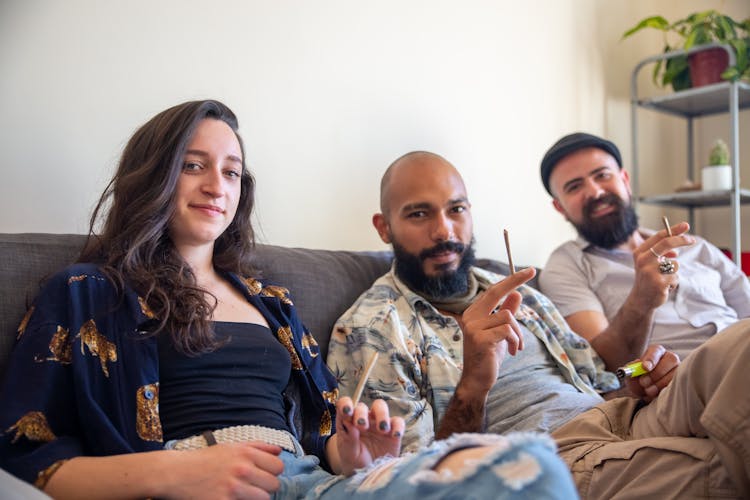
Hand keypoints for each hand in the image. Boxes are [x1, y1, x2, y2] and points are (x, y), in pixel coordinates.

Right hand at [169, 442, 283, 498]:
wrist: (178, 473)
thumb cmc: (205, 459)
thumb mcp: (232, 446)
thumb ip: (258, 447)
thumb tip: (278, 451)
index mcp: (246, 453)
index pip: (278, 466)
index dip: (273, 472)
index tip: (264, 474)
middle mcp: (242, 469)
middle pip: (274, 484)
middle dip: (266, 486)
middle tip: (254, 486)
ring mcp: (233, 488)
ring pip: (264, 498)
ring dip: (256, 497)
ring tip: (244, 493)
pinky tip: (232, 498)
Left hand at [334, 397, 403, 475]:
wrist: (368, 473)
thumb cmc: (354, 460)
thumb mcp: (348, 452)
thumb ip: (348, 437)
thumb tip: (349, 421)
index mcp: (348, 420)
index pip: (345, 404)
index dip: (345, 404)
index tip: (346, 411)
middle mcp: (363, 418)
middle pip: (363, 406)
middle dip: (362, 414)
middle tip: (362, 426)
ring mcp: (378, 423)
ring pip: (381, 407)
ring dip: (381, 415)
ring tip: (382, 429)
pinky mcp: (392, 431)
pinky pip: (398, 422)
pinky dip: (398, 427)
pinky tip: (395, 435)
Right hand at [457, 267, 534, 394]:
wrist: (478, 380)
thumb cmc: (489, 356)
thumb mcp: (501, 332)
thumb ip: (506, 312)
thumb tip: (517, 294)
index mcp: (474, 312)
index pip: (494, 291)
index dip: (511, 280)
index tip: (529, 270)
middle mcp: (471, 316)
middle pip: (497, 292)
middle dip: (516, 281)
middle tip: (532, 270)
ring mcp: (473, 326)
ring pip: (508, 317)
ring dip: (518, 333)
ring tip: (516, 346)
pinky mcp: (480, 338)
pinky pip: (507, 331)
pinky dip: (515, 341)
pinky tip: (512, 352)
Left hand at [624, 344, 679, 402]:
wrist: (644, 391)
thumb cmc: (638, 378)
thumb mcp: (632, 373)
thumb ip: (631, 369)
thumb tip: (632, 368)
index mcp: (657, 352)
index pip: (656, 350)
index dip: (651, 359)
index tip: (645, 368)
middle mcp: (670, 359)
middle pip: (670, 360)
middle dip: (655, 374)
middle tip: (643, 382)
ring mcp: (679, 370)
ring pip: (674, 375)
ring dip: (659, 385)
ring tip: (647, 391)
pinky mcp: (682, 383)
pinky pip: (677, 387)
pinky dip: (663, 392)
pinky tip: (653, 396)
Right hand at [631, 222, 693, 310]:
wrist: (641, 299)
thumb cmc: (648, 278)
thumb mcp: (650, 263)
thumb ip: (661, 254)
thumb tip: (676, 250)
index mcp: (640, 252)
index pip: (659, 237)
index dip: (673, 230)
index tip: (685, 226)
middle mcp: (643, 260)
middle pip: (666, 244)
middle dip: (681, 240)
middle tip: (692, 240)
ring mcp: (650, 271)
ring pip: (674, 264)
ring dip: (674, 272)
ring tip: (664, 278)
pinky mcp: (659, 282)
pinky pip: (676, 277)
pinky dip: (674, 282)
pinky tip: (664, 286)